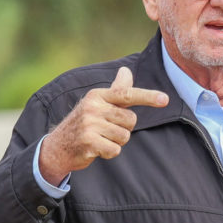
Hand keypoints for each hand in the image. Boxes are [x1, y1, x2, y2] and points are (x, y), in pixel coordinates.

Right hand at [38, 67, 168, 185]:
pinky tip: (97, 149)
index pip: (127, 94)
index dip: (148, 97)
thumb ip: (116, 90)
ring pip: (124, 136)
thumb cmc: (84, 123)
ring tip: (101, 138)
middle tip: (107, 129)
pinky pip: (115, 150)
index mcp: (97, 96)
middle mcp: (93, 107)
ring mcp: (90, 125)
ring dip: (116, 141)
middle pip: (130, 120)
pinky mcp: (88, 142)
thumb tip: (126, 70)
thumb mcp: (97, 103)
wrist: (57, 147)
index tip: (165, 100)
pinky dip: (110, 152)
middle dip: (124, 128)